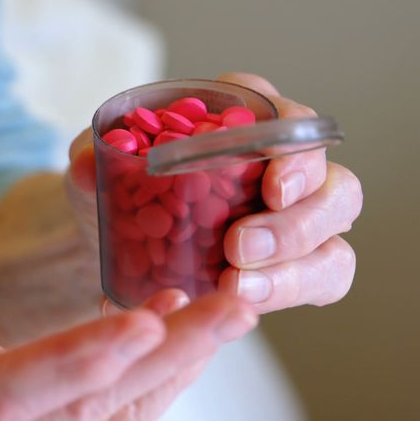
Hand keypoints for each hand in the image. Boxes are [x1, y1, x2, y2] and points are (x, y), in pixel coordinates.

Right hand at [0, 229, 258, 419]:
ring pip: (85, 419)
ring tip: (228, 305)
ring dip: (165, 367)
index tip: (147, 318)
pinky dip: (133, 374)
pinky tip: (177, 325)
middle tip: (232, 298)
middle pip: (66, 416)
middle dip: (158, 360)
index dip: (75, 363)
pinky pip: (73, 410)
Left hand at [68, 72, 361, 312]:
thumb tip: (85, 163)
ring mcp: (298, 211)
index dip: (290, 148)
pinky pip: (326, 273)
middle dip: (296, 218)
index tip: (270, 182)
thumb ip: (90, 159)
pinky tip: (245, 304)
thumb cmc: (120, 188)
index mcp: (242, 118)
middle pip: (328, 177)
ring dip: (297, 261)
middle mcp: (282, 160)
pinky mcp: (299, 259)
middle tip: (240, 246)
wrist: (118, 239)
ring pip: (334, 229)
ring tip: (238, 286)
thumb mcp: (96, 169)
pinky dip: (292, 290)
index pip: (286, 116)